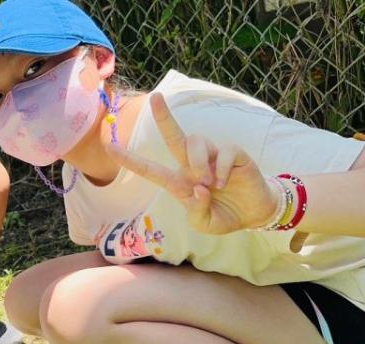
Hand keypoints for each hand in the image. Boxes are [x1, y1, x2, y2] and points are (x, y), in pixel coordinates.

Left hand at [106, 93, 278, 233]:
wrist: (255, 213)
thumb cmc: (224, 215)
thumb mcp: (205, 223)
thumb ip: (196, 210)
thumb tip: (198, 187)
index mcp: (179, 182)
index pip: (151, 170)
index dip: (130, 160)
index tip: (109, 147)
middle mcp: (193, 165)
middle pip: (175, 137)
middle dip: (164, 117)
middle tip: (155, 98)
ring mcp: (213, 157)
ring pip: (196, 142)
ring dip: (198, 162)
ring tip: (208, 182)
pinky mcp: (234, 154)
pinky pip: (224, 152)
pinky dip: (222, 169)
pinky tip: (225, 182)